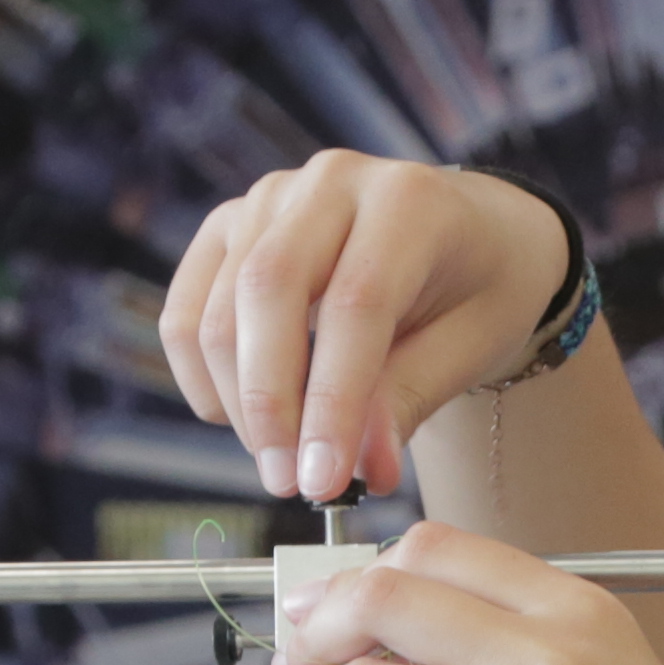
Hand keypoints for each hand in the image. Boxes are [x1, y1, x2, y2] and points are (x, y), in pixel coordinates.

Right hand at [161, 153, 568, 504]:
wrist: (468, 233)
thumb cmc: (476, 289)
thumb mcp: (472, 344)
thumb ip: (411, 397)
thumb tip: (362, 470)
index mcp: (409, 199)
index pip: (356, 302)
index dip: (332, 401)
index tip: (323, 481)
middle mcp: (332, 182)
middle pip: (270, 289)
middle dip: (270, 403)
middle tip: (289, 482)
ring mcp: (270, 198)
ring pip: (220, 306)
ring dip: (238, 401)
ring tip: (280, 461)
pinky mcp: (229, 226)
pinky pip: (187, 310)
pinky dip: (202, 377)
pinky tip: (244, 420)